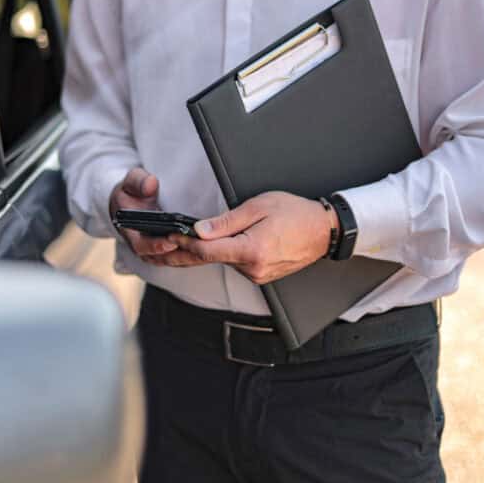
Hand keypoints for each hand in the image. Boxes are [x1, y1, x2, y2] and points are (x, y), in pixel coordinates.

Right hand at [109, 168, 204, 265]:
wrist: (131, 199)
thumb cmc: (131, 192)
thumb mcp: (132, 181)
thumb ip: (139, 181)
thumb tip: (150, 184)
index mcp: (130, 232)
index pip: (142, 246)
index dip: (157, 246)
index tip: (171, 241)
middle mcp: (143, 245)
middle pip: (162, 257)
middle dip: (180, 253)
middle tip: (197, 245)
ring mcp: (156, 250)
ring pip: (174, 260)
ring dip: (190, 255)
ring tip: (206, 246)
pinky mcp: (168, 249)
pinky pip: (181, 256)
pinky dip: (193, 253)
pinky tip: (206, 246)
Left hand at [169, 191, 337, 284]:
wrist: (324, 231)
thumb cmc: (295, 213)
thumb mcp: (259, 206)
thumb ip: (227, 221)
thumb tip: (200, 229)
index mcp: (251, 250)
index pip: (206, 250)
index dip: (184, 242)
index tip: (168, 234)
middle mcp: (253, 268)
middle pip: (210, 259)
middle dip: (183, 252)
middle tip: (159, 246)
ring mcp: (257, 275)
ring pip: (222, 261)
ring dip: (206, 251)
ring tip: (182, 241)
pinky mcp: (260, 276)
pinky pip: (235, 264)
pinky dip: (224, 254)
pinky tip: (215, 245)